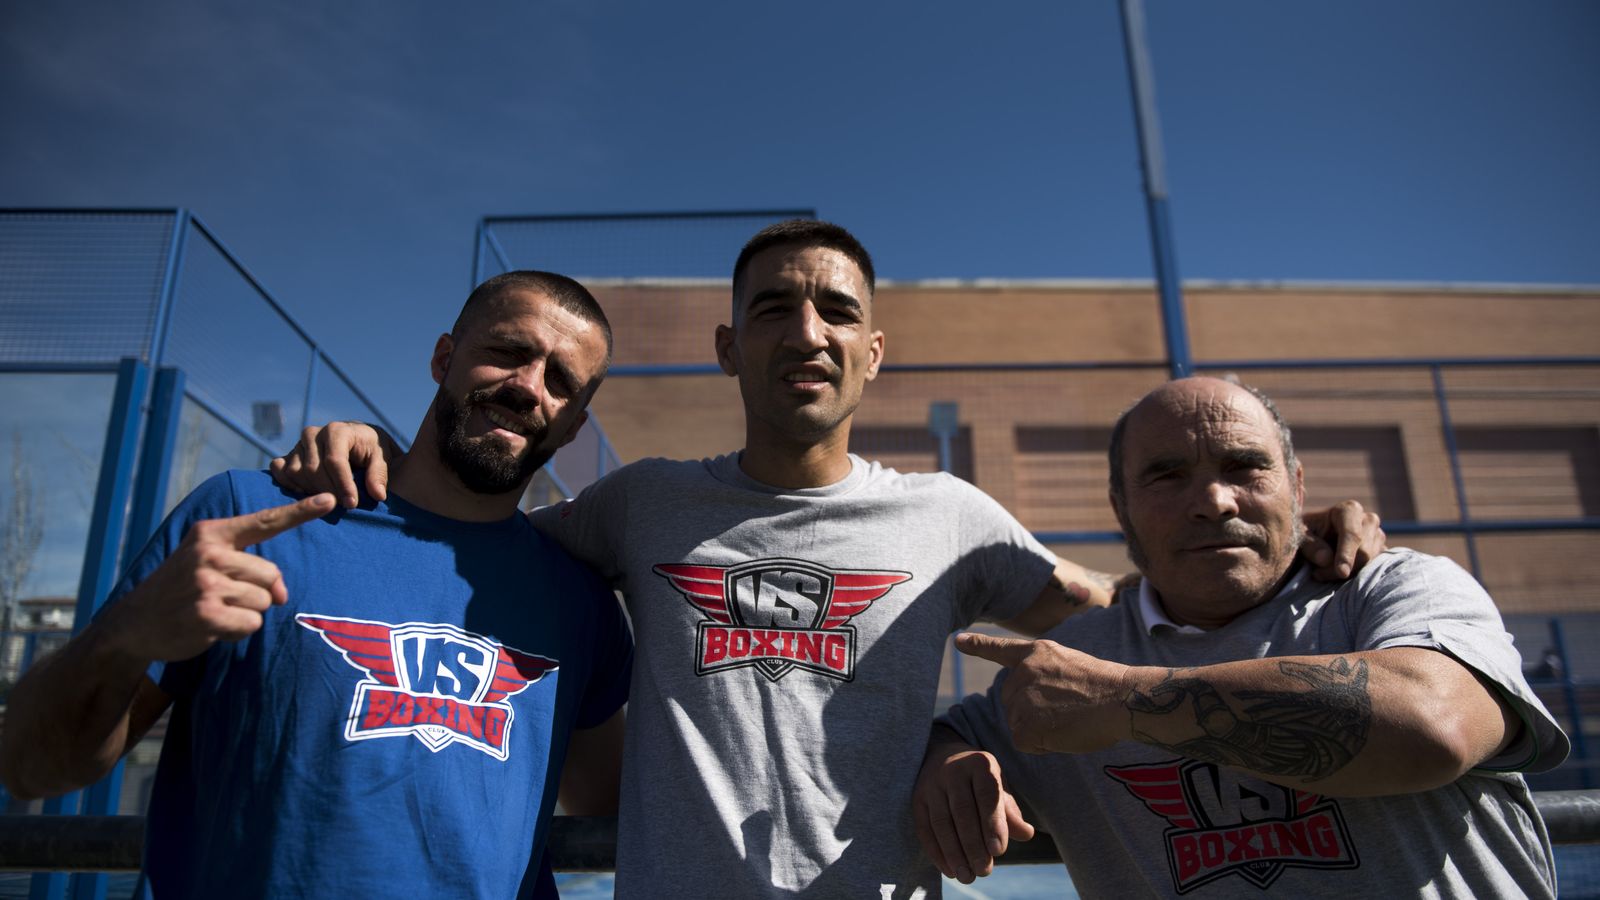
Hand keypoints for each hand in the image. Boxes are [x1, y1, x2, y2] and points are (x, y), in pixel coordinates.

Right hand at [102, 494, 334, 662]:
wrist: (133, 623)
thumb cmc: (181, 590)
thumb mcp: (208, 564)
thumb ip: (251, 568)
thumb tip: (280, 595)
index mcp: (211, 534)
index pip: (264, 521)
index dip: (300, 512)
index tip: (331, 500)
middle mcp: (208, 554)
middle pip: (272, 575)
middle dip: (257, 593)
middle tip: (221, 597)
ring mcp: (205, 584)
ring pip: (263, 602)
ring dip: (245, 614)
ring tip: (212, 611)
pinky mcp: (205, 615)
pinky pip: (252, 625)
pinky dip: (237, 632)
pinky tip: (210, 627)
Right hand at [269, 422, 400, 506]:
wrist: (356, 440)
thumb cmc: (371, 449)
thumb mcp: (382, 457)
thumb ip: (379, 474)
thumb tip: (377, 495)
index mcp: (337, 430)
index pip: (334, 461)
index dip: (343, 485)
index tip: (352, 504)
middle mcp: (313, 434)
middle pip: (313, 469)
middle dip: (328, 492)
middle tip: (343, 507)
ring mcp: (298, 444)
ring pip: (296, 472)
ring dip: (311, 491)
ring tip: (329, 501)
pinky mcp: (288, 453)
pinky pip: (279, 469)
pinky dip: (288, 484)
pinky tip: (306, 494)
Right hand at [913, 742, 1033, 883]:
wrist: (945, 758)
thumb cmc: (980, 782)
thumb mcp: (999, 789)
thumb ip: (1010, 813)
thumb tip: (1027, 834)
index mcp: (980, 764)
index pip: (987, 795)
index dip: (992, 824)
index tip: (998, 852)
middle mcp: (954, 770)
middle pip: (962, 811)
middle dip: (973, 845)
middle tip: (984, 871)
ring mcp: (932, 783)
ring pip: (941, 822)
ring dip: (954, 853)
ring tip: (967, 876)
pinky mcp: (917, 798)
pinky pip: (924, 828)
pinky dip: (936, 852)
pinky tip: (949, 870)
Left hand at [955, 633, 1138, 754]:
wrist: (1120, 699)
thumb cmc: (1106, 688)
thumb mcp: (1070, 665)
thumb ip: (1045, 676)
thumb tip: (1030, 704)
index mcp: (1037, 653)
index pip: (1001, 649)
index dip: (978, 646)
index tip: (958, 641)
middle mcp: (1022, 672)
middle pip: (1012, 701)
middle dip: (1033, 711)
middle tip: (1069, 710)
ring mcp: (1021, 697)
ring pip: (1019, 724)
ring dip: (1041, 729)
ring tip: (1071, 719)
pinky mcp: (1024, 724)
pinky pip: (1024, 742)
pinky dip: (1043, 745)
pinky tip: (1064, 733)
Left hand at [1300, 500, 1384, 580]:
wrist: (1316, 536)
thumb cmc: (1306, 533)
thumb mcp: (1300, 536)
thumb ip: (1311, 546)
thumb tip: (1326, 559)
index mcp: (1350, 510)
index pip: (1353, 534)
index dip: (1347, 555)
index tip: (1341, 572)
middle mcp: (1369, 520)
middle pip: (1364, 552)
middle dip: (1341, 569)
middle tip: (1317, 574)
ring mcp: (1378, 536)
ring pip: (1370, 564)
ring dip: (1347, 574)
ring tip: (1323, 572)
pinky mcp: (1381, 552)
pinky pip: (1375, 570)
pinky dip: (1356, 577)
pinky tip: (1339, 573)